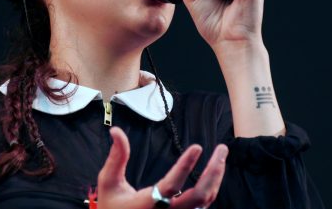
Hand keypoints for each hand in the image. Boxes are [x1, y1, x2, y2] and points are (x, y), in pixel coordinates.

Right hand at [97, 127, 227, 208]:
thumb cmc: (112, 207)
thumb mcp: (109, 183)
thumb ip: (116, 157)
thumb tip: (117, 131)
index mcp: (148, 206)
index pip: (171, 186)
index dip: (185, 166)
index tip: (197, 147)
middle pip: (200, 196)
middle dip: (214, 171)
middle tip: (222, 149)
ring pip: (206, 201)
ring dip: (216, 178)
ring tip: (220, 157)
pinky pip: (202, 205)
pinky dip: (210, 188)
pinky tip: (212, 174)